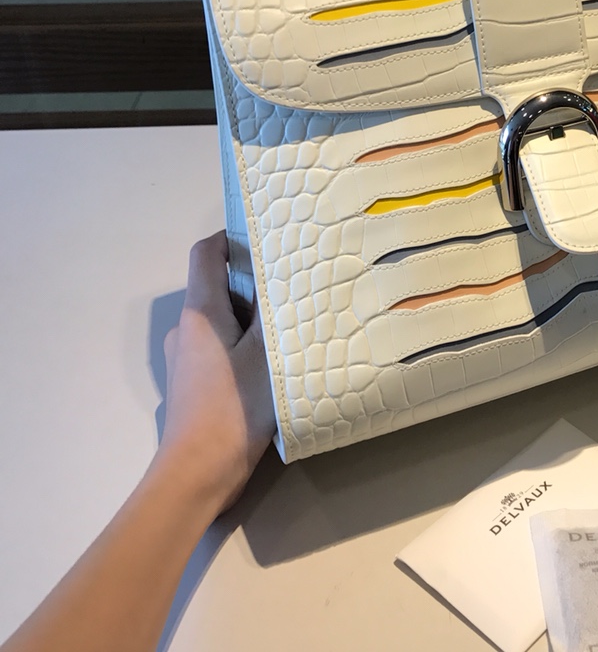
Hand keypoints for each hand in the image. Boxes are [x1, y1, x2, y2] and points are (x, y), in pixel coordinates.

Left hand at [156, 231, 275, 513]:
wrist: (198, 473)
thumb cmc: (233, 406)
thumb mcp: (268, 353)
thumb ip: (277, 314)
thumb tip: (291, 279)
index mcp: (200, 311)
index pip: (206, 253)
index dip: (232, 236)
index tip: (269, 235)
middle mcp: (187, 329)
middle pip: (221, 287)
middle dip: (258, 283)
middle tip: (300, 283)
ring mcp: (188, 358)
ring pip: (226, 321)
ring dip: (256, 319)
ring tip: (297, 322)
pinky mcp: (196, 384)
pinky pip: (224, 348)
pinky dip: (248, 346)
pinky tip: (280, 361)